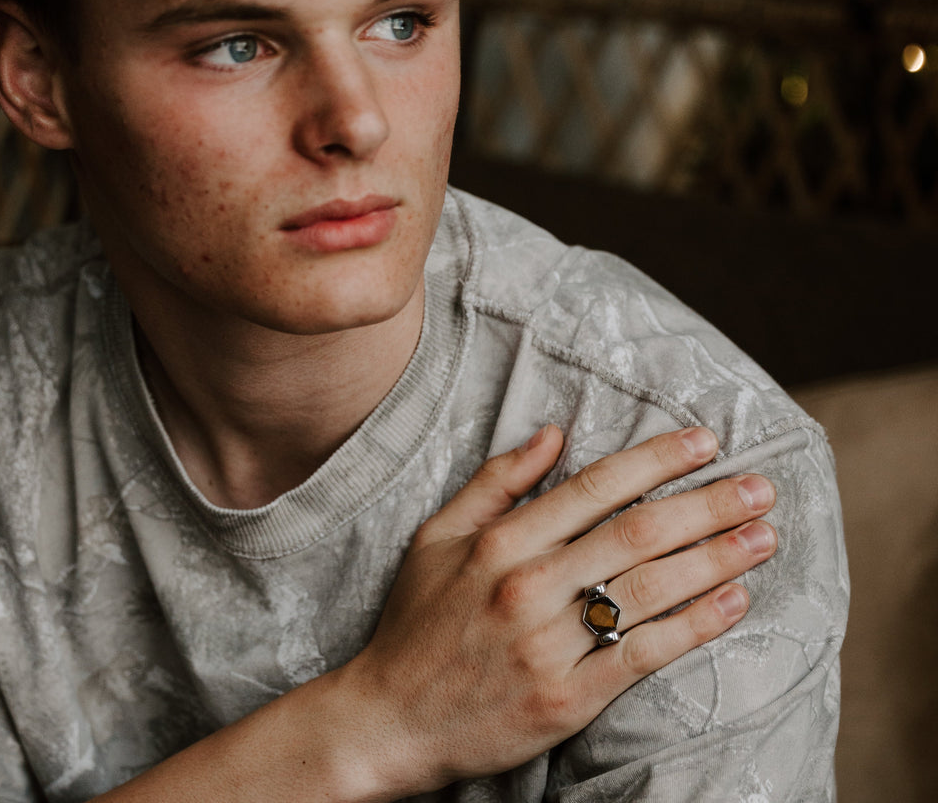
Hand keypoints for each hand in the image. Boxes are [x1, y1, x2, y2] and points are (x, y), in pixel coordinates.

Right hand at [340, 425, 775, 794]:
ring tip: (763, 536)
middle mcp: (528, 586)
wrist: (390, 718)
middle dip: (706, 505)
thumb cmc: (416, 622)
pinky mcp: (567, 699)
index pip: (595, 487)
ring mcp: (549, 646)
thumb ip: (495, 482)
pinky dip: (694, 626)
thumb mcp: (436, 536)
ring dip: (715, 559)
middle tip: (760, 486)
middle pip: (636, 534)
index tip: (704, 442)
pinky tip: (733, 602)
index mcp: (500, 542)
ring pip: (649, 591)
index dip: (656, 460)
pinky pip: (643, 656)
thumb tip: (553, 434)